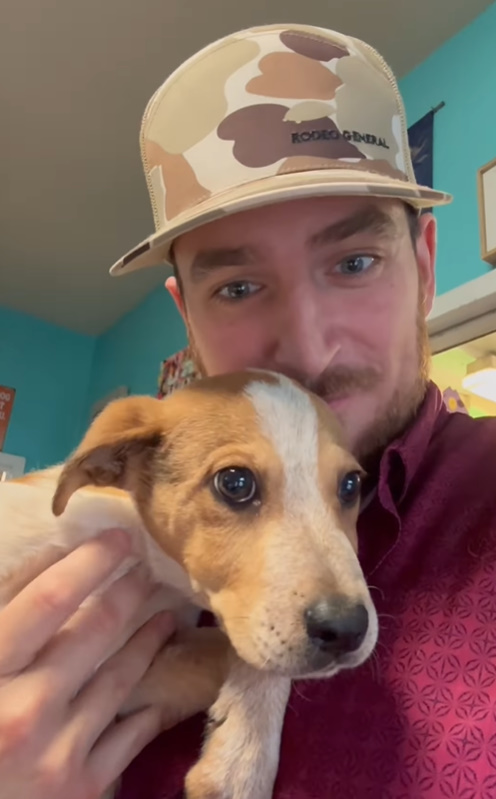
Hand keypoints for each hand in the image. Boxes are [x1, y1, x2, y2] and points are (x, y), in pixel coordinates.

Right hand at [0, 529, 175, 798]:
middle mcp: (25, 711)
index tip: (119, 537)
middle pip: (96, 630)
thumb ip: (1, 611)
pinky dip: (146, 708)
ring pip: (121, 677)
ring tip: (167, 617)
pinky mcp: (82, 789)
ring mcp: (58, 753)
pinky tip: (159, 691)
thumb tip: (51, 558)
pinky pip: (129, 736)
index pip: (48, 598)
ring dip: (148, 640)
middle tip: (147, 569)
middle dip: (129, 591)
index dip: (90, 561)